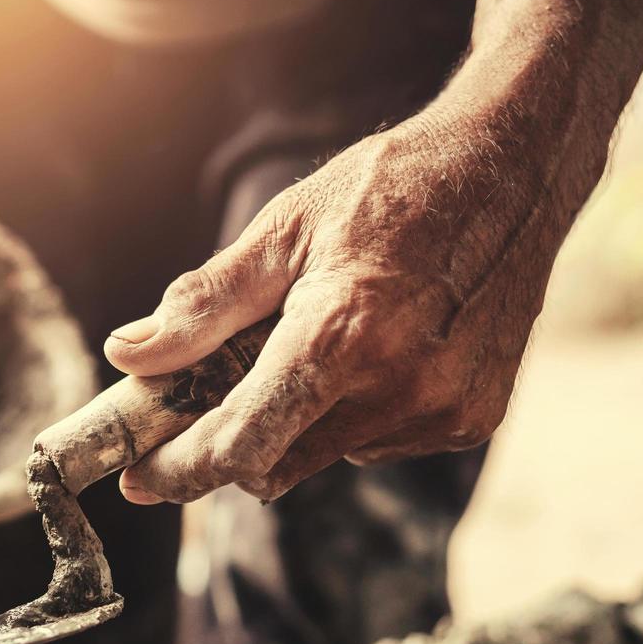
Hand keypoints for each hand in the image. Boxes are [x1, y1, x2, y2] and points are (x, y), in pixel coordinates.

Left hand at [104, 83, 606, 504]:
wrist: (514, 168)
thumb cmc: (391, 187)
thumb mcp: (284, 230)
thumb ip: (204, 305)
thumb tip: (128, 354)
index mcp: (341, 334)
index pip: (240, 442)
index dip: (179, 469)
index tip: (141, 475)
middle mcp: (398, 387)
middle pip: (276, 466)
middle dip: (228, 447)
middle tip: (199, 409)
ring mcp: (442, 410)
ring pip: (327, 455)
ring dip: (299, 422)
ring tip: (318, 343)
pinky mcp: (473, 419)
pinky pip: (381, 442)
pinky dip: (356, 414)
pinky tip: (376, 352)